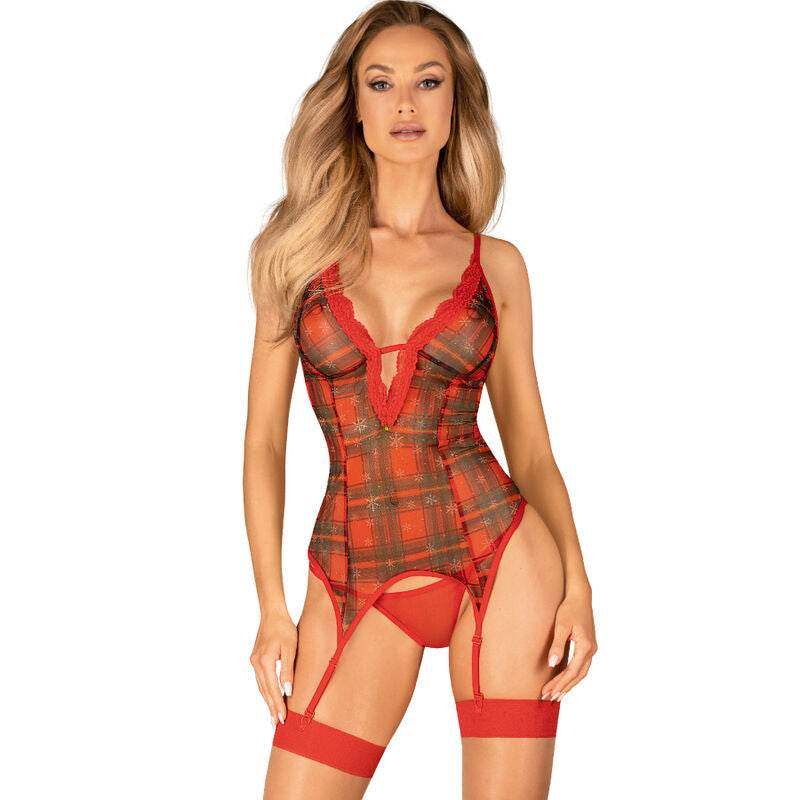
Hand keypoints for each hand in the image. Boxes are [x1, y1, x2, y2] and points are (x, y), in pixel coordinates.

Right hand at [250, 609, 297, 725]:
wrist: (272, 614)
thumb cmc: (284, 628)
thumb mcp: (290, 648)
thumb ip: (288, 670)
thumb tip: (287, 691)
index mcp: (265, 662)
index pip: (272, 689)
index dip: (277, 705)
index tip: (282, 720)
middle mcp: (256, 664)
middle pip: (264, 691)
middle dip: (271, 708)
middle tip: (277, 724)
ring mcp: (254, 662)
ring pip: (261, 686)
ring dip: (267, 701)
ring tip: (273, 715)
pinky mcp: (256, 659)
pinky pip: (261, 679)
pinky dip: (265, 690)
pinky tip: (270, 696)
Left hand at [540, 586, 596, 701]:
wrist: (580, 596)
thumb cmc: (569, 608)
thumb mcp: (561, 625)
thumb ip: (557, 645)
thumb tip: (552, 664)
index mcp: (585, 646)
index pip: (571, 671)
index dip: (559, 683)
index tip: (547, 692)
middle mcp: (591, 650)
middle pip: (578, 676)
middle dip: (563, 688)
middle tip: (549, 698)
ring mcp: (591, 649)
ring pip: (581, 673)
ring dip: (569, 684)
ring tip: (556, 694)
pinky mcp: (588, 646)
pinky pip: (581, 666)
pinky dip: (572, 676)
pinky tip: (564, 680)